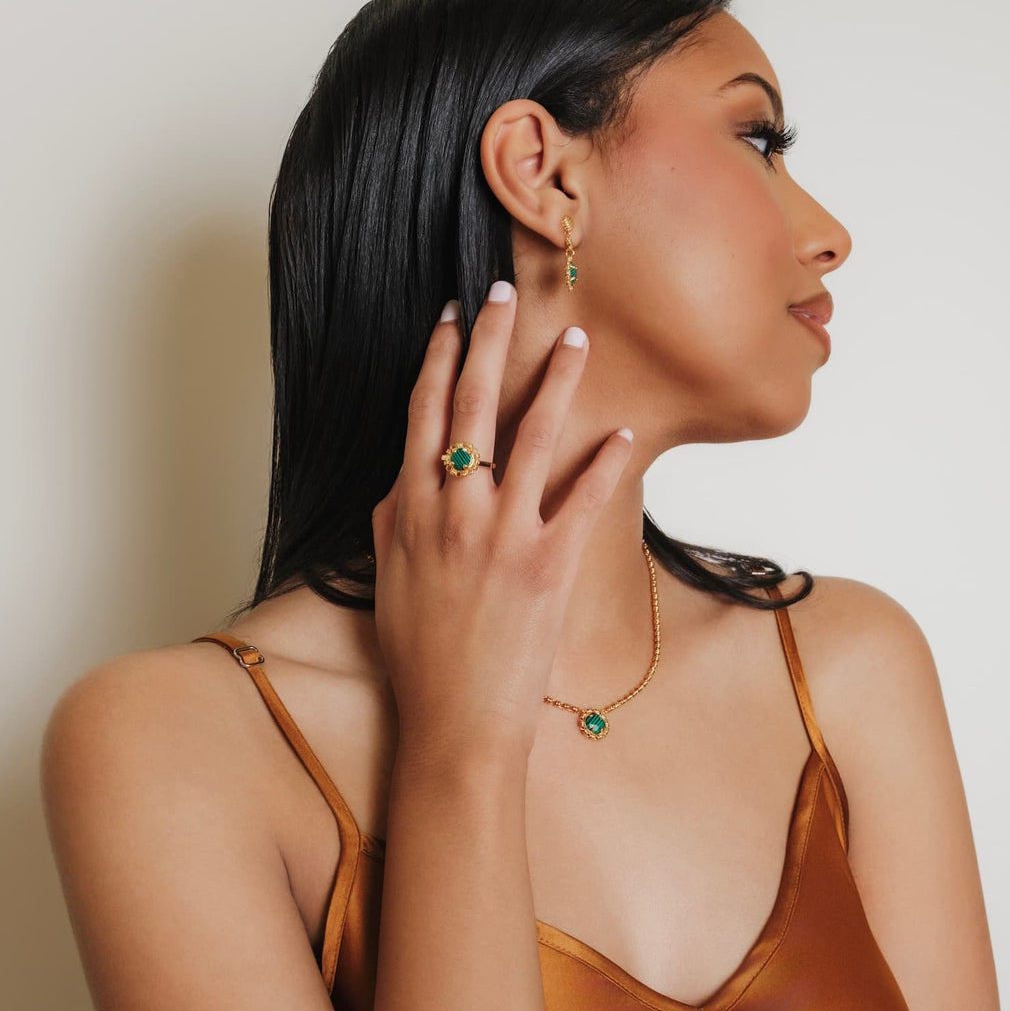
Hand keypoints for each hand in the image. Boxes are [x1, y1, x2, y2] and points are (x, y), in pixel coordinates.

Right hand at [370, 282, 633, 764]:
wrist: (453, 717)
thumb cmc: (417, 652)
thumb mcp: (386, 579)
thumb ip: (391, 520)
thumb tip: (402, 477)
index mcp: (409, 509)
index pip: (424, 413)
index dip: (440, 359)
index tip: (453, 317)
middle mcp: (454, 510)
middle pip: (473, 406)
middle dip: (490, 341)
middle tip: (503, 292)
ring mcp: (502, 535)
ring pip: (532, 437)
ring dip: (557, 382)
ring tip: (577, 340)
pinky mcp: (547, 565)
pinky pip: (582, 501)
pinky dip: (604, 464)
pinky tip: (624, 433)